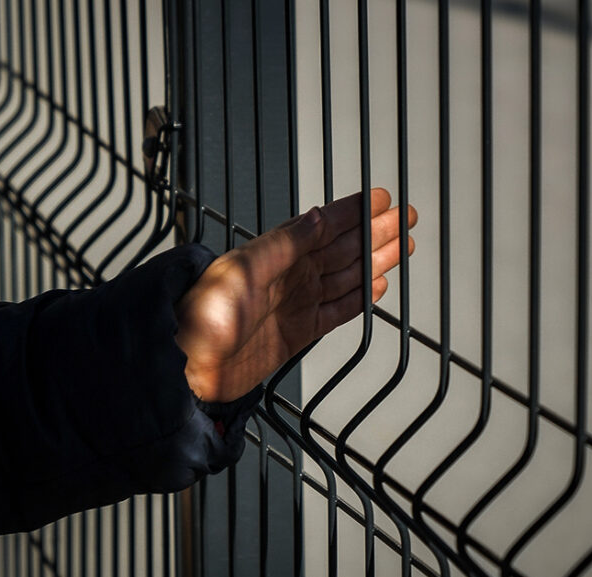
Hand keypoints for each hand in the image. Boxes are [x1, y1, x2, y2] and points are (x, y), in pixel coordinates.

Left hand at [175, 188, 416, 402]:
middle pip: (343, 249)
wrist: (185, 363)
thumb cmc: (201, 313)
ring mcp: (295, 304)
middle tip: (405, 218)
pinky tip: (378, 286)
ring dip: (374, 261)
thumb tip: (318, 216)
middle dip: (375, 232)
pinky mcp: (298, 334)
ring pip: (347, 277)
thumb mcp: (243, 268)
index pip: (324, 225)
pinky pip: (338, 312)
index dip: (354, 212)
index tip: (382, 199)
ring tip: (401, 246)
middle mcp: (289, 276)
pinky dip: (360, 299)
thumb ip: (285, 244)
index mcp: (275, 253)